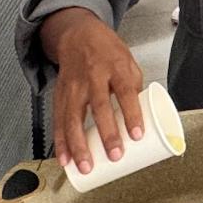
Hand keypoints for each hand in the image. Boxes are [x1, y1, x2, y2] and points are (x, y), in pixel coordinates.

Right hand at [43, 9, 144, 175]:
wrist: (78, 35)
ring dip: (78, 145)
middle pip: (99, 107)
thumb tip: (143, 118)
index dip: (132, 114)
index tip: (137, 135)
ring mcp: (74, 86)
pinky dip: (60, 142)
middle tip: (114, 156)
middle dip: (107, 134)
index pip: (126, 92)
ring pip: (74, 117)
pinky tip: (65, 159)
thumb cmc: (108, 51)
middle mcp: (93, 76)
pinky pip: (59, 121)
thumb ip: (134, 89)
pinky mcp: (60, 94)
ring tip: (85, 167)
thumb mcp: (129, 62)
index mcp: (116, 66)